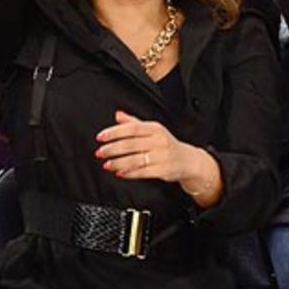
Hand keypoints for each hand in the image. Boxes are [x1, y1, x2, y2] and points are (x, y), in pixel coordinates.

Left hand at [95, 109, 221, 208]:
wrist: (187, 160)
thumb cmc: (167, 145)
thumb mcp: (153, 130)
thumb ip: (134, 123)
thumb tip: (118, 115)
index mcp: (155, 129)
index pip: (132, 128)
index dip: (114, 132)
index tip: (101, 137)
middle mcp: (159, 141)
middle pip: (131, 144)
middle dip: (112, 149)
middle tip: (100, 152)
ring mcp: (162, 156)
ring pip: (135, 159)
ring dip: (118, 163)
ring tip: (107, 164)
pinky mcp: (164, 170)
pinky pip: (143, 172)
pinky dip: (130, 173)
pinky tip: (120, 173)